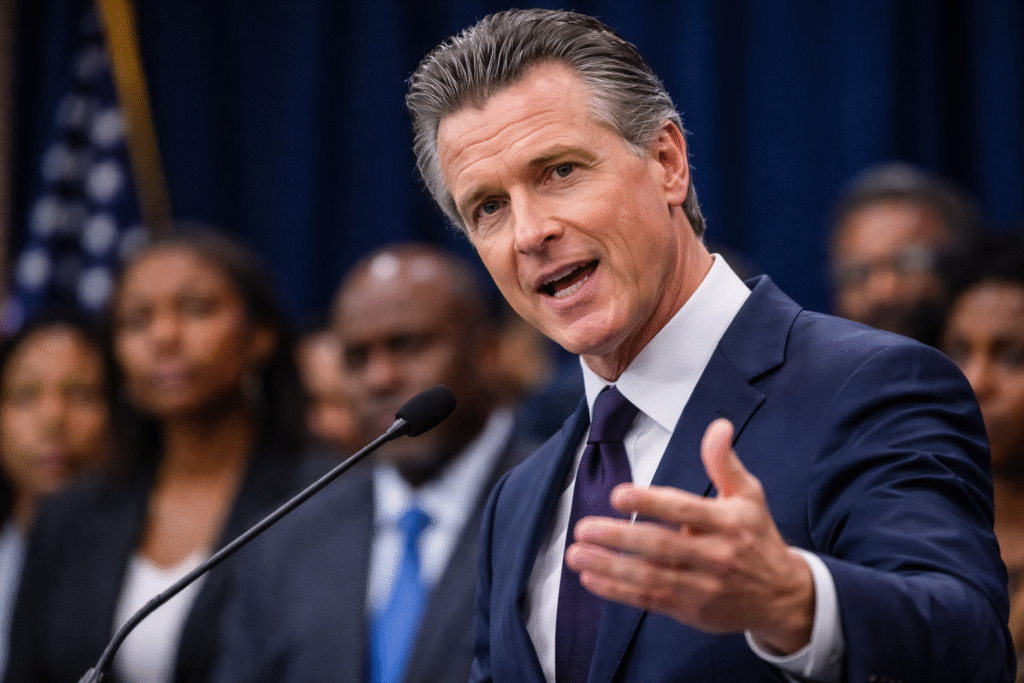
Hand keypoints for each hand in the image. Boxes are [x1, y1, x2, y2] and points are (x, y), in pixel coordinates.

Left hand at [564, 418, 815, 653]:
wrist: (783, 596)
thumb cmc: (756, 536)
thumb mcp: (749, 495)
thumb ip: (724, 462)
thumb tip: (718, 425)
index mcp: (728, 523)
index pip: (684, 510)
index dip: (650, 502)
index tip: (617, 495)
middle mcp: (716, 555)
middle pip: (660, 546)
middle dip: (618, 538)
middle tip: (583, 528)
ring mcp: (702, 586)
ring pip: (650, 577)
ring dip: (609, 566)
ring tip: (576, 554)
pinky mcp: (691, 609)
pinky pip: (649, 599)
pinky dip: (618, 591)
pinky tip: (590, 578)